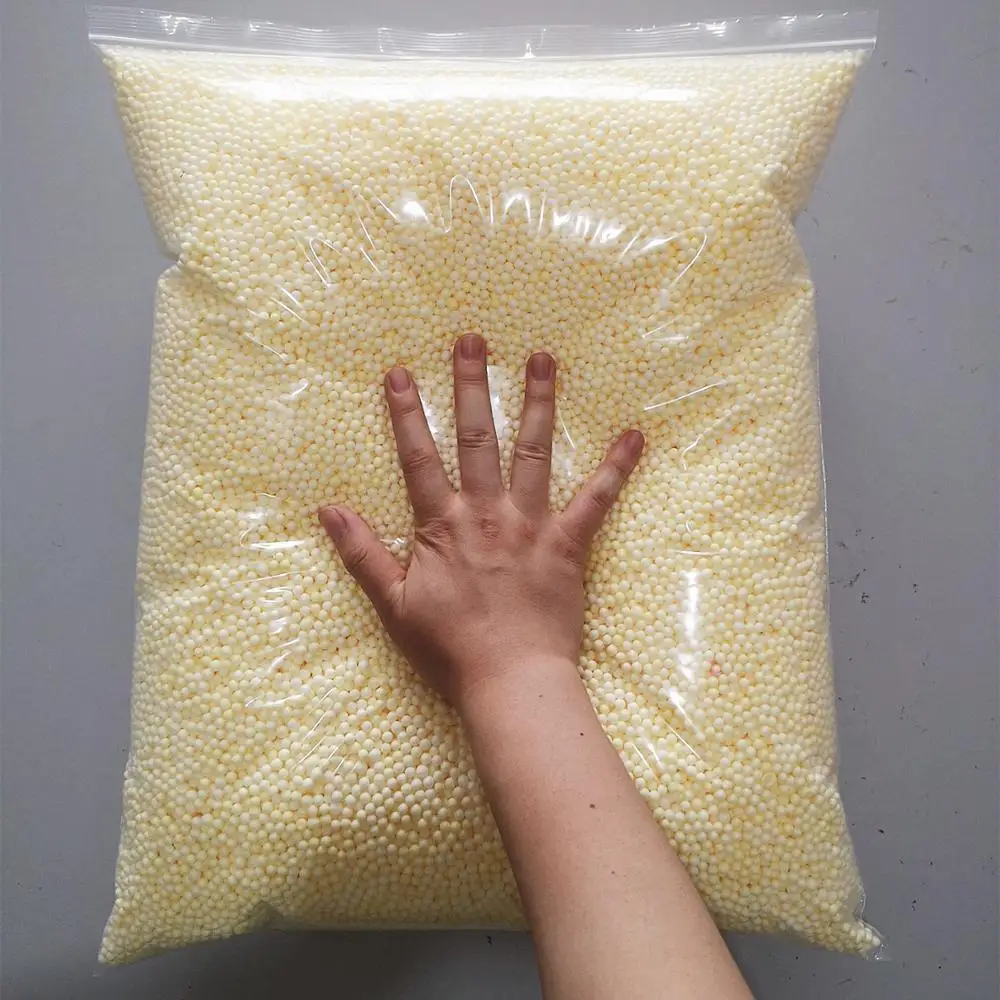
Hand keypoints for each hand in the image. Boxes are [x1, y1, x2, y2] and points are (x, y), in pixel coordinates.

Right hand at [320, 333, 643, 709]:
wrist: (509, 679)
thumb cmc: (449, 648)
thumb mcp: (393, 604)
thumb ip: (363, 552)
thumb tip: (328, 509)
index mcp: (443, 525)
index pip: (419, 458)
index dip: (407, 414)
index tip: (400, 371)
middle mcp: (487, 513)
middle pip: (477, 438)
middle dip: (473, 385)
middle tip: (473, 338)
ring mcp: (531, 524)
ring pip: (533, 452)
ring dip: (538, 402)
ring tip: (544, 358)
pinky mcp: (567, 544)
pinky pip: (596, 500)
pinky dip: (615, 467)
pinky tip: (634, 435)